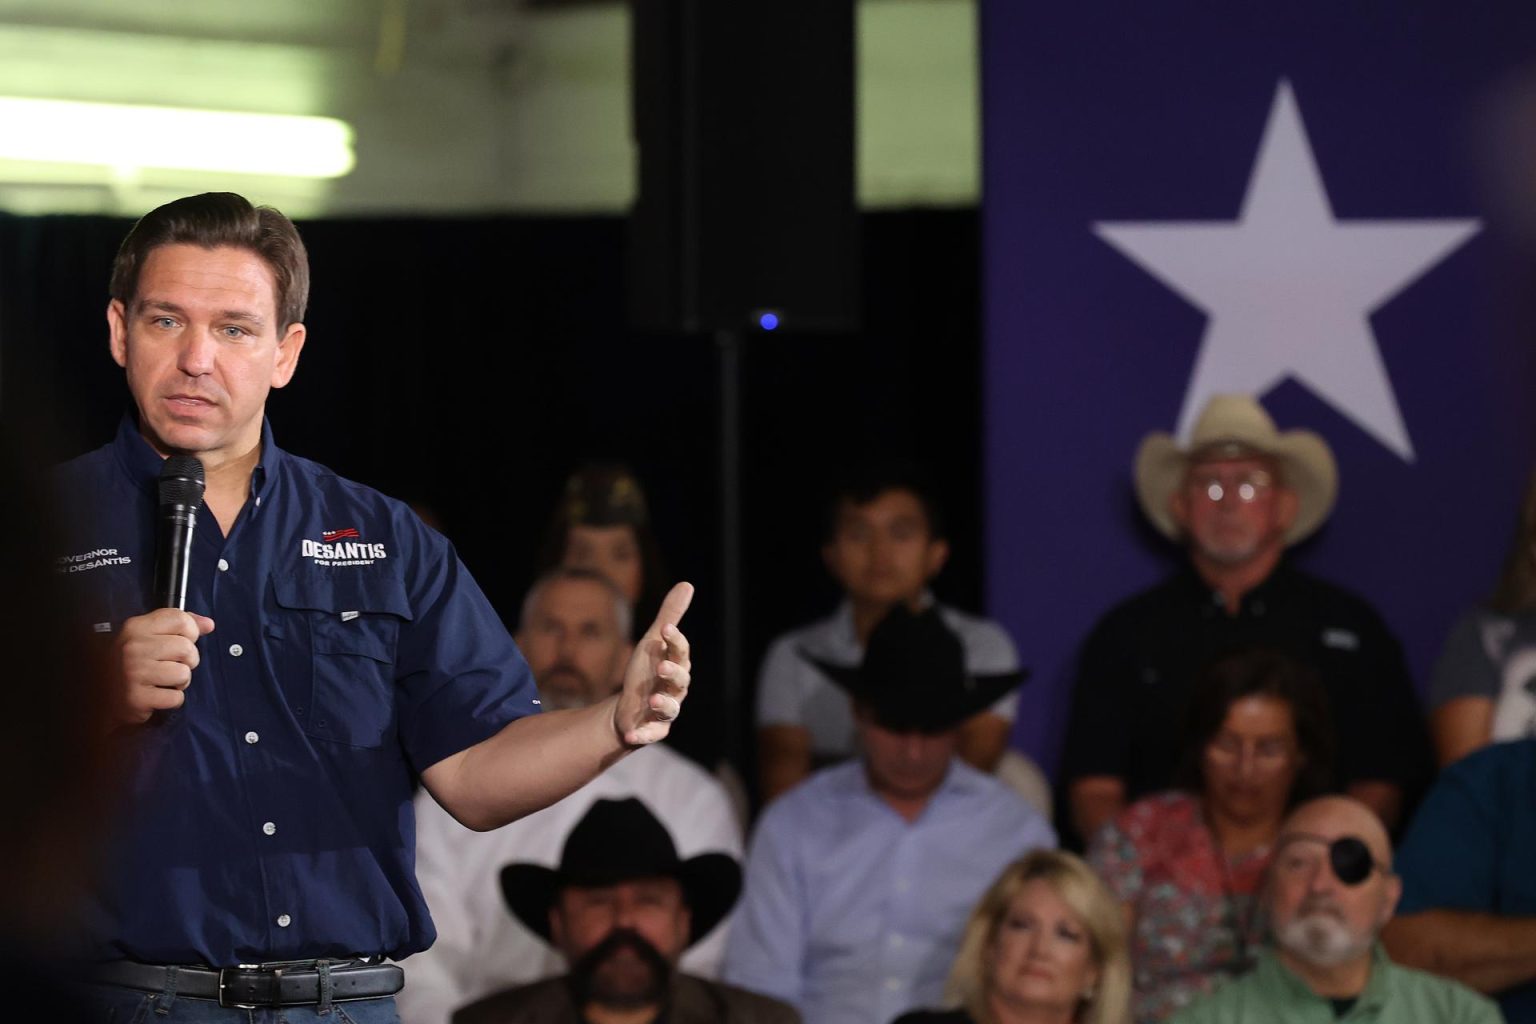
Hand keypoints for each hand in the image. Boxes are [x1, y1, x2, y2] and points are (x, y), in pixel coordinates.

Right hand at [111, 608, 215, 724]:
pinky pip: (176, 698)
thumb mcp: (148, 636)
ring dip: (180, 682)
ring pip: (184, 674)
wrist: (102, 696)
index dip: (190, 632)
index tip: (181, 641)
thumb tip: (208, 624)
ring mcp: (133, 673)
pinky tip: (156, 695)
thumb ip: (179, 625)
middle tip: (170, 666)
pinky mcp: (137, 698)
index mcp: (135, 627)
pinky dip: (172, 700)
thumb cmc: (131, 663)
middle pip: (187, 648)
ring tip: (163, 681)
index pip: (181, 620)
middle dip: (187, 661)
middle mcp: (132, 647)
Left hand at [613, 582, 693, 746]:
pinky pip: (652, 734)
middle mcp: (675, 688)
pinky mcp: (654, 730)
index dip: (675, 640)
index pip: (681, 651)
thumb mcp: (653, 642)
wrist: (628, 709)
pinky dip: (642, 735)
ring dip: (663, 703)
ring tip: (652, 699)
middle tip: (662, 665)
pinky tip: (630, 735)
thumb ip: (670, 616)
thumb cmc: (645, 672)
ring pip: (671, 708)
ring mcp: (666, 710)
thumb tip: (687, 584)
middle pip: (681, 680)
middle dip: (673, 672)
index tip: (666, 628)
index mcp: (676, 664)